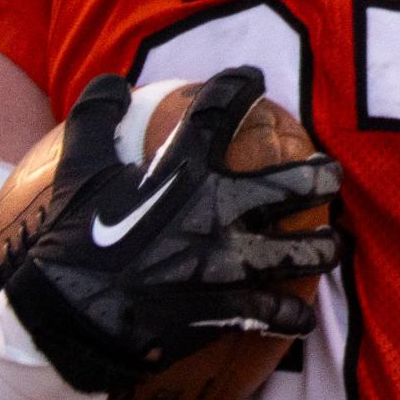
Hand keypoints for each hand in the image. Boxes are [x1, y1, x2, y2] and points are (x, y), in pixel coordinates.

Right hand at [0, 68, 341, 393]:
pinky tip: (301, 316)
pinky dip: (291, 316)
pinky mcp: (224, 309)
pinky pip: (273, 313)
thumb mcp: (77, 170)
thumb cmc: (72, 242)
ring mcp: (226, 263)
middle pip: (291, 185)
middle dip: (320, 176)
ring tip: (333, 245)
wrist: (67, 320)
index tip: (254, 78)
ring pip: (298, 252)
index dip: (241, 86)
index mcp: (183, 170)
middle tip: (331, 174)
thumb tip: (111, 82)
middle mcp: (217, 211)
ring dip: (321, 248)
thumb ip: (95, 118)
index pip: (220, 110)